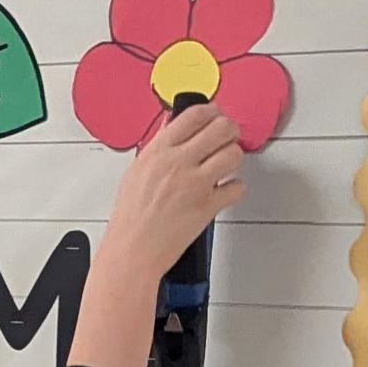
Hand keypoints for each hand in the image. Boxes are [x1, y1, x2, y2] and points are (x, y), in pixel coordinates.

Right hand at [104, 103, 245, 276]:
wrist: (131, 254)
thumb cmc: (130, 220)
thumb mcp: (136, 173)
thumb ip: (158, 147)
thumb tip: (172, 125)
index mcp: (158, 152)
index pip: (196, 114)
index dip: (213, 112)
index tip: (216, 118)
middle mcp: (177, 163)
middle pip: (222, 128)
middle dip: (230, 132)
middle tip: (227, 140)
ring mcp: (194, 185)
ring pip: (234, 154)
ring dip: (234, 158)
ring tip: (224, 168)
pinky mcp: (207, 207)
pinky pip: (237, 187)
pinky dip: (234, 190)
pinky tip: (222, 193)